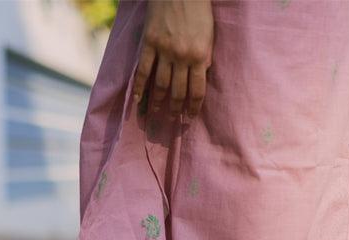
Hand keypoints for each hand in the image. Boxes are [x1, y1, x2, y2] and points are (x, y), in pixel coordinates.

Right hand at [133, 0, 213, 117]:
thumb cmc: (198, 10)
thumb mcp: (209, 36)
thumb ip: (204, 59)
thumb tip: (200, 79)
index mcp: (200, 56)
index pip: (197, 91)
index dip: (193, 107)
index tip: (190, 117)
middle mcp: (182, 57)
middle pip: (178, 92)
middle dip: (176, 109)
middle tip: (173, 119)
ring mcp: (164, 50)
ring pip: (161, 85)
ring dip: (159, 102)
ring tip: (158, 113)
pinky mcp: (149, 42)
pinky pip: (143, 69)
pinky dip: (140, 86)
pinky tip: (139, 100)